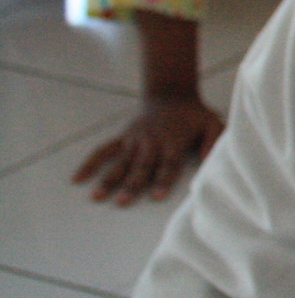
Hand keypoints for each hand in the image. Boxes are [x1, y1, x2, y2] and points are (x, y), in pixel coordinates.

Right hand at [73, 97, 223, 204]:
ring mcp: (135, 140)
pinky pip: (103, 150)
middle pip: (141, 166)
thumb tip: (211, 163)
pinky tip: (78, 179)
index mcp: (174, 141)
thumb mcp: (213, 124)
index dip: (163, 180)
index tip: (156, 196)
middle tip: (122, 202)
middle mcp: (152, 141)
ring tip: (97, 197)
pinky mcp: (123, 138)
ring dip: (109, 179)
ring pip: (121, 162)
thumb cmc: (195, 115)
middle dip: (132, 185)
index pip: (169, 163)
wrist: (171, 95)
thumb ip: (214, 143)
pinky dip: (90, 163)